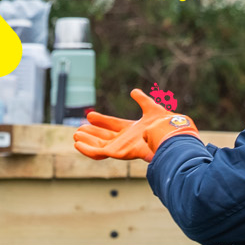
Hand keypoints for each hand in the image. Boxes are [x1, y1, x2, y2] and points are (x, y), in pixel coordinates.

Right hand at [73, 89, 198, 161]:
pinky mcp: (119, 153)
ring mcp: (122, 148)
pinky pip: (100, 153)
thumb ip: (142, 100)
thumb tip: (134, 91)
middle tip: (78, 129)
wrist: (169, 134)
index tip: (89, 115)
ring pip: (99, 145)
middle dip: (91, 133)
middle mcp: (126, 140)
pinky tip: (77, 143)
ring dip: (87, 141)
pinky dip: (88, 149)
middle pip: (104, 137)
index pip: (113, 125)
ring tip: (75, 135)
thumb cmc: (164, 124)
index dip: (102, 121)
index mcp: (132, 130)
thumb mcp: (151, 108)